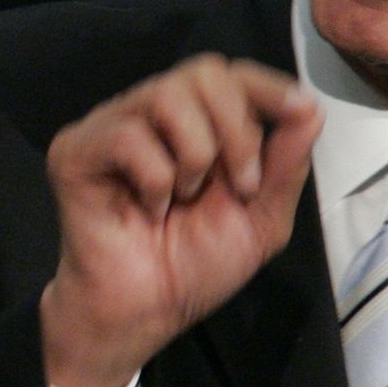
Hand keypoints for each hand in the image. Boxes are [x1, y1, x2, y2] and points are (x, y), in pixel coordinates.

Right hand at [39, 54, 321, 386]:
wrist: (148, 313)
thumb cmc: (197, 265)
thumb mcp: (261, 218)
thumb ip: (285, 165)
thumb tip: (311, 108)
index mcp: (195, 120)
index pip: (230, 74)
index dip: (267, 84)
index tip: (298, 109)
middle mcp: (151, 112)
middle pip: (204, 73)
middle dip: (236, 130)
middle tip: (240, 187)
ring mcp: (111, 125)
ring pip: (166, 95)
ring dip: (195, 155)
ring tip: (186, 197)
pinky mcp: (75, 149)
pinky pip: (127, 136)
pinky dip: (154, 180)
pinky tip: (149, 209)